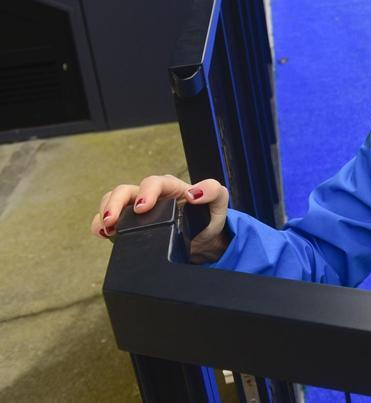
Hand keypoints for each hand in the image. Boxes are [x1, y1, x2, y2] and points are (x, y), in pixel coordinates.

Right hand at [91, 175, 230, 262]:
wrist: (203, 241)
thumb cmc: (209, 216)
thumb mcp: (219, 201)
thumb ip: (212, 191)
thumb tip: (192, 193)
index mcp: (170, 187)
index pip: (154, 182)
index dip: (146, 193)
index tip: (142, 208)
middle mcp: (151, 195)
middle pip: (125, 190)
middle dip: (115, 202)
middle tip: (112, 219)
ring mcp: (136, 209)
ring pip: (112, 201)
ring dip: (105, 212)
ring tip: (105, 227)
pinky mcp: (129, 224)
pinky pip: (108, 220)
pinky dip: (100, 225)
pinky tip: (102, 233)